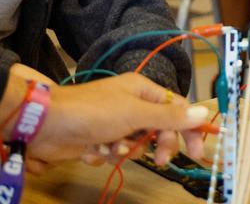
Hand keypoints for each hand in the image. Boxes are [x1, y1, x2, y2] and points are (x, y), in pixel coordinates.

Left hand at [5, 72, 209, 166]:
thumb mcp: (135, 113)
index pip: (177, 108)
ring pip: (136, 144)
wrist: (46, 124)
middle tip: (158, 160)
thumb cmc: (93, 112)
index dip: (189, 129)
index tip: (196, 151)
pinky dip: (106, 154)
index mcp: (142, 90)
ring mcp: (113, 123)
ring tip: (110, 146)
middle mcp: (130, 104)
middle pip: (159, 128)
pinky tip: (93, 150)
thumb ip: (170, 116)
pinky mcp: (98, 139)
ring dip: (125, 150)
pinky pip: (114, 152)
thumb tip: (203, 112)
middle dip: (157, 145)